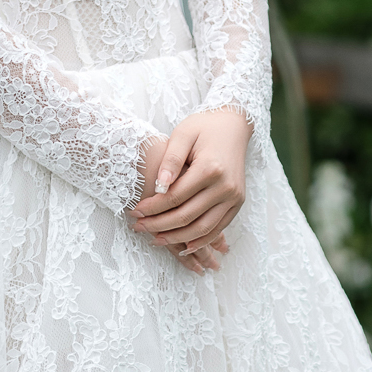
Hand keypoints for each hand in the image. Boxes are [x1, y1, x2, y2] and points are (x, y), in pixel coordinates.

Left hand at [132, 110, 252, 261]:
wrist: (234, 125)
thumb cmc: (204, 127)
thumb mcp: (183, 133)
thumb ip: (171, 159)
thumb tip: (159, 185)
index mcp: (210, 168)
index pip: (175, 197)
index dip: (152, 208)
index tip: (134, 212)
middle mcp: (226, 186)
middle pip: (187, 216)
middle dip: (159, 226)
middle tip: (138, 227)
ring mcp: (234, 196)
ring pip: (202, 229)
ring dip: (177, 238)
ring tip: (155, 239)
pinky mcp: (238, 203)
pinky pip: (218, 228)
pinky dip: (200, 240)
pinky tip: (182, 245)